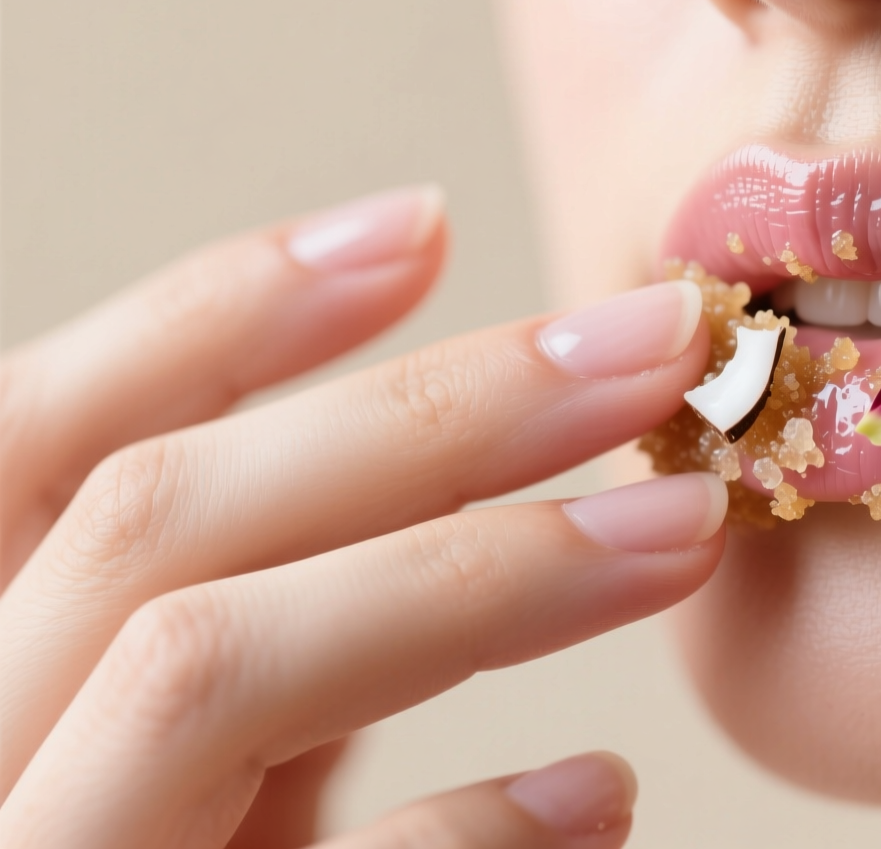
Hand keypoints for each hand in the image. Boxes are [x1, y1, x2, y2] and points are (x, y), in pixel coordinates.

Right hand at [0, 187, 724, 847]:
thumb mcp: (199, 770)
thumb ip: (282, 648)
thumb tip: (466, 507)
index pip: (39, 439)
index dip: (214, 316)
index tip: (426, 223)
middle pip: (158, 516)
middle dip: (427, 412)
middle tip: (657, 341)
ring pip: (209, 662)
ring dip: (483, 573)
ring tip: (685, 527)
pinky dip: (476, 828)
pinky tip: (603, 790)